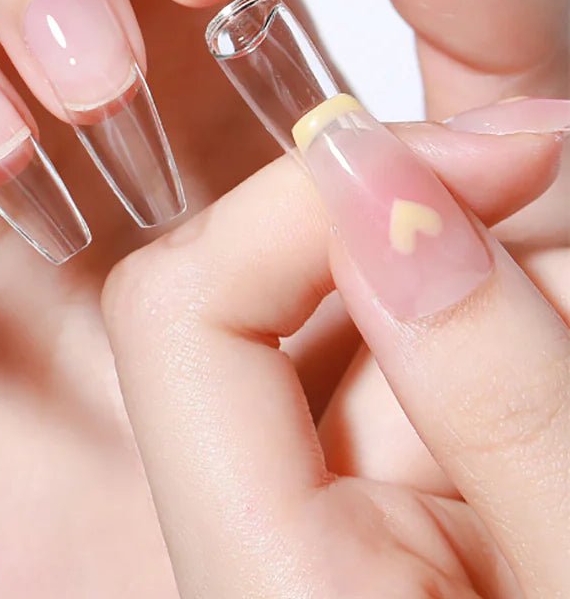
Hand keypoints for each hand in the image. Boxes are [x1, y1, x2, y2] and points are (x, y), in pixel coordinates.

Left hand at [104, 99, 568, 596]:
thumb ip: (491, 390)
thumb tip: (378, 186)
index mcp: (268, 581)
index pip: (182, 314)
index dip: (298, 205)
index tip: (471, 155)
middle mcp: (278, 538)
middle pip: (292, 295)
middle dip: (435, 212)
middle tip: (558, 168)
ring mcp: (353, 514)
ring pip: (386, 312)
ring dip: (503, 256)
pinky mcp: (421, 502)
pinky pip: (445, 363)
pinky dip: (520, 316)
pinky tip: (569, 300)